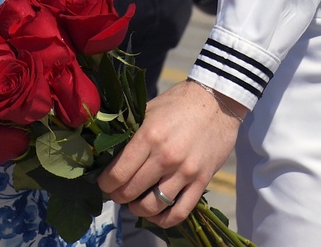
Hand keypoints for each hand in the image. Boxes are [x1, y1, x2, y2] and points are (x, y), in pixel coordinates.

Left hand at [96, 79, 245, 227]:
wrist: (216, 100)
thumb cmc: (178, 103)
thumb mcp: (149, 109)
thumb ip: (130, 131)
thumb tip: (108, 151)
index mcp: (149, 135)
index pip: (118, 172)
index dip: (105, 183)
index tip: (103, 183)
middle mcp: (165, 156)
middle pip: (131, 191)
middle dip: (118, 196)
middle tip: (116, 193)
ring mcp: (185, 171)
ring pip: (153, 206)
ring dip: (138, 209)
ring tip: (134, 202)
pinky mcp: (201, 181)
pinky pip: (180, 212)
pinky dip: (164, 220)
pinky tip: (156, 214)